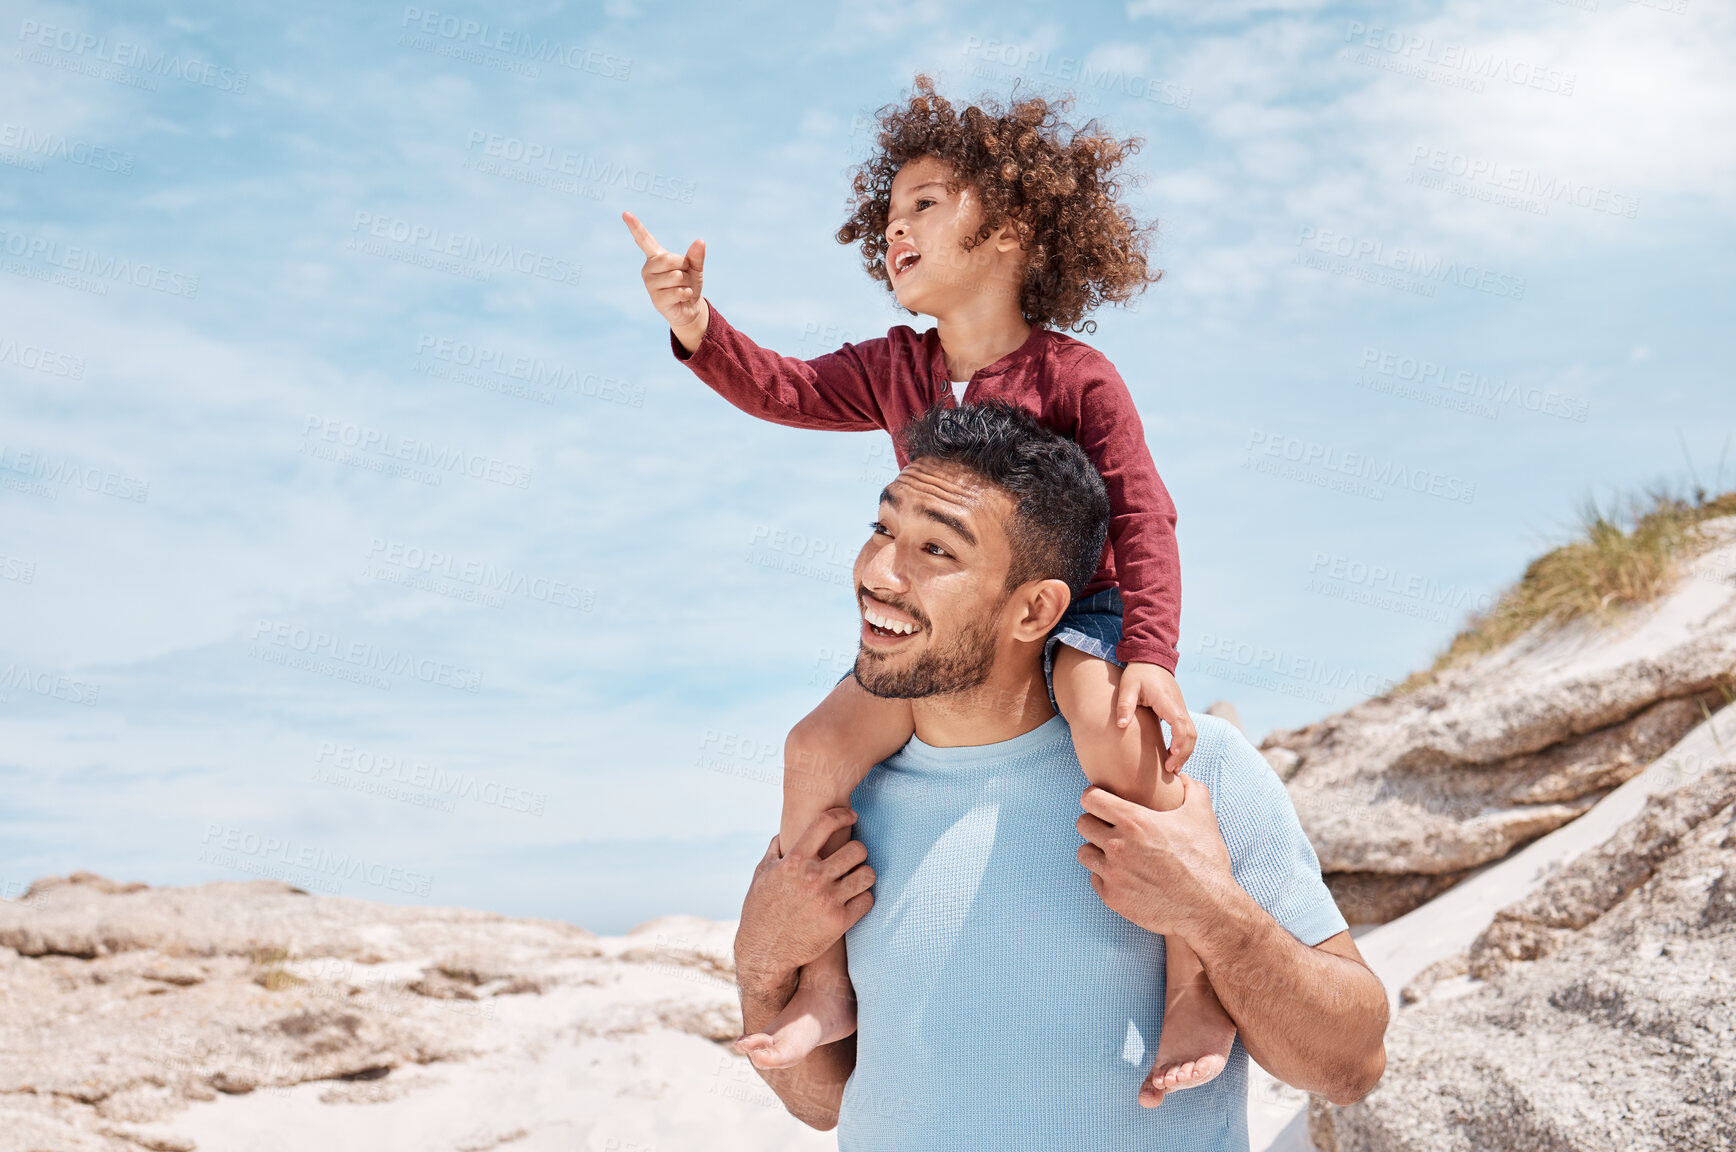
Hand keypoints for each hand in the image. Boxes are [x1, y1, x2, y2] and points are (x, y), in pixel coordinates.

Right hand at [622, 210, 708, 351]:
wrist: (690, 308)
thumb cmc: (689, 284)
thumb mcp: (695, 267)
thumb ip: (696, 255)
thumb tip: (700, 241)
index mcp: (656, 257)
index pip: (644, 239)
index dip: (635, 226)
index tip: (625, 213)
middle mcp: (649, 269)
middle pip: (669, 259)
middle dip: (683, 267)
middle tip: (683, 276)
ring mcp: (650, 284)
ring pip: (675, 276)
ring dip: (685, 283)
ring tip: (681, 288)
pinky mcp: (656, 299)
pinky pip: (677, 291)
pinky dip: (686, 294)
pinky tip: (681, 297)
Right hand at [734, 807, 875, 992]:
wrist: (764, 952)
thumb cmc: (760, 911)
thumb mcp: (761, 875)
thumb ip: (776, 850)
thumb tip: (785, 833)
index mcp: (793, 861)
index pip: (826, 823)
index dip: (843, 815)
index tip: (851, 816)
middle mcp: (812, 877)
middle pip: (857, 849)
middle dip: (857, 851)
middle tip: (853, 858)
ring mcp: (828, 900)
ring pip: (868, 874)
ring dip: (864, 875)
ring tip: (857, 879)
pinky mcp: (840, 922)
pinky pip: (867, 900)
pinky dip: (863, 898)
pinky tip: (854, 899)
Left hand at [1075, 779, 1232, 939]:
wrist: (1208, 908)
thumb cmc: (1205, 861)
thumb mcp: (1202, 817)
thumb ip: (1192, 789)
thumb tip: (1183, 776)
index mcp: (1134, 821)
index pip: (1090, 799)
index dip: (1095, 797)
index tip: (1104, 802)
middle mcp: (1117, 845)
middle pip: (1082, 823)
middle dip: (1095, 822)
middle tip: (1111, 828)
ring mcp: (1112, 873)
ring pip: (1084, 852)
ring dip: (1097, 850)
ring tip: (1116, 853)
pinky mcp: (1112, 897)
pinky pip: (1095, 879)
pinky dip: (1106, 877)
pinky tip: (1125, 875)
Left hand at [1115, 662, 1195, 774]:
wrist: (1151, 658)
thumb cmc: (1138, 673)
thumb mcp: (1128, 686)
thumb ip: (1125, 705)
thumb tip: (1121, 726)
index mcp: (1167, 701)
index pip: (1181, 724)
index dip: (1179, 742)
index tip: (1171, 757)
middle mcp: (1179, 706)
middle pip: (1191, 734)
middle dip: (1184, 754)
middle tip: (1171, 770)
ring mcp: (1181, 708)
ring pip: (1192, 734)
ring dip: (1185, 752)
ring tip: (1173, 768)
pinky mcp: (1179, 711)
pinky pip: (1187, 731)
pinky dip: (1184, 745)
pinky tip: (1174, 756)